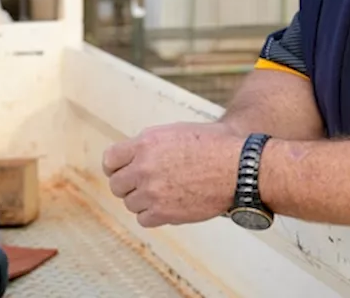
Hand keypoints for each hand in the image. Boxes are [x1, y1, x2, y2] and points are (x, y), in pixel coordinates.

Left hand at [102, 122, 241, 227]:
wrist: (239, 168)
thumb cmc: (217, 145)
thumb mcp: (179, 131)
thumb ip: (153, 142)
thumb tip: (137, 151)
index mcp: (146, 142)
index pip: (110, 159)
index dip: (116, 166)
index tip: (124, 171)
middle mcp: (143, 167)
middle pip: (116, 184)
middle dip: (129, 185)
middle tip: (146, 185)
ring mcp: (152, 191)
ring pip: (130, 203)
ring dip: (143, 201)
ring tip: (164, 194)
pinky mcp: (163, 212)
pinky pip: (143, 219)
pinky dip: (153, 215)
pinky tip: (169, 206)